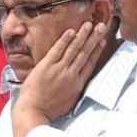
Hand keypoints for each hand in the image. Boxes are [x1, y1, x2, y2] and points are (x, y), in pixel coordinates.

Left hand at [12, 21, 107, 136]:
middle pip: (85, 53)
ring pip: (73, 49)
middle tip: (102, 26)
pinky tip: (71, 31)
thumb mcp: (69, 102)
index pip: (90, 64)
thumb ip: (75, 89)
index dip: (97, 51)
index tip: (102, 41)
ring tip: (89, 24)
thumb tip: (79, 81)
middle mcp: (71, 75)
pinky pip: (57, 50)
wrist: (33, 112)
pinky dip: (64, 40)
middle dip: (94, 38)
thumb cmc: (49, 110)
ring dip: (82, 36)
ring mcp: (58, 70)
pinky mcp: (46, 66)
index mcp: (78, 85)